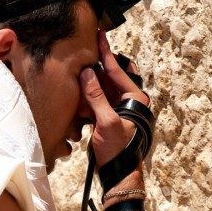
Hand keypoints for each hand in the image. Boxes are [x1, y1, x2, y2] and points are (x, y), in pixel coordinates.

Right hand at [81, 30, 149, 166]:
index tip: (100, 36)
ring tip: (76, 74)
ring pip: (100, 90)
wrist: (117, 174)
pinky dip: (86, 100)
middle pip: (108, 78)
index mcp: (135, 99)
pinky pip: (96, 103)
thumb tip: (88, 73)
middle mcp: (128, 102)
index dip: (107, 53)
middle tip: (82, 55)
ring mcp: (117, 110)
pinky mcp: (107, 119)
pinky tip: (77, 95)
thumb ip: (97, 96)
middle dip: (94, 69)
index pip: (117, 71)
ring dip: (88, 85)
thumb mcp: (107, 122)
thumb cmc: (118, 150)